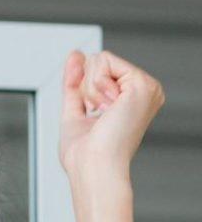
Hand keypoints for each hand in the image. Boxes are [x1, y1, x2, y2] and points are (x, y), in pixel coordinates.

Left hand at [59, 48, 160, 221]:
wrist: (93, 167)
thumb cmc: (84, 153)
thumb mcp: (75, 110)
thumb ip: (75, 83)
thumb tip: (76, 54)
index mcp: (132, 99)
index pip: (97, 70)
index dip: (82, 88)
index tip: (93, 113)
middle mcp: (144, 91)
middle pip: (97, 61)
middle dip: (85, 88)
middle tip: (98, 115)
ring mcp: (147, 87)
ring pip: (98, 59)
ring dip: (89, 89)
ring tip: (104, 114)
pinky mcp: (143, 84)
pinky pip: (103, 60)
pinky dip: (94, 85)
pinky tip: (108, 107)